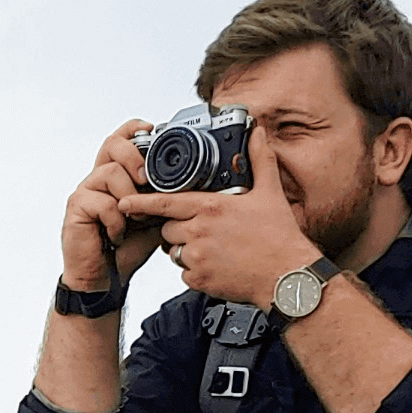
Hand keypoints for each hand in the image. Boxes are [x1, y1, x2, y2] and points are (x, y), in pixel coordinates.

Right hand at [59, 120, 165, 290]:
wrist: (105, 277)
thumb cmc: (126, 248)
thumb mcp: (154, 219)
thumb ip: (163, 199)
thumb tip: (193, 185)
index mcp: (117, 176)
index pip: (120, 140)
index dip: (133, 129)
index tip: (151, 129)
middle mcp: (99, 178)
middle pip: (112, 144)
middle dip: (135, 157)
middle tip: (146, 179)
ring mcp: (86, 191)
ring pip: (111, 172)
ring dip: (130, 197)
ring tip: (134, 220)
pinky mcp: (77, 207)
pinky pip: (103, 202)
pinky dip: (116, 222)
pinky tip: (117, 235)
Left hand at [119, 126, 320, 305]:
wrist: (287, 277)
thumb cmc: (279, 237)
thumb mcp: (270, 192)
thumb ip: (259, 159)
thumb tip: (258, 132)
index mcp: (210, 207)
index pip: (165, 201)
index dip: (141, 202)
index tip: (124, 201)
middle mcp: (199, 231)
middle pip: (167, 228)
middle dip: (177, 229)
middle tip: (202, 230)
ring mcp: (197, 257)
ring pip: (174, 252)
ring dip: (185, 250)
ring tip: (213, 248)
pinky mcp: (199, 280)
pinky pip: (184, 274)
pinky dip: (195, 271)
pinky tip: (217, 266)